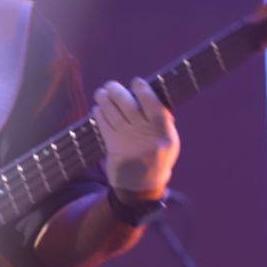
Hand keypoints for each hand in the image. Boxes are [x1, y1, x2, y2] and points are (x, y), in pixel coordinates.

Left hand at [93, 78, 179, 194]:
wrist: (141, 185)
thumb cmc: (157, 156)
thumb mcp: (168, 140)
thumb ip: (160, 120)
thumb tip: (145, 94)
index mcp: (164, 133)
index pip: (154, 105)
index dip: (144, 91)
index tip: (136, 81)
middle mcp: (146, 136)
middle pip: (129, 106)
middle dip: (117, 92)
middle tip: (111, 85)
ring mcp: (128, 141)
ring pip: (113, 114)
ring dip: (104, 100)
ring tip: (101, 93)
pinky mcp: (113, 147)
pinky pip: (104, 125)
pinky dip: (99, 115)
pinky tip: (98, 108)